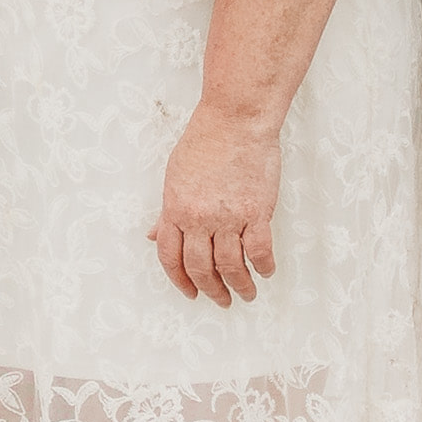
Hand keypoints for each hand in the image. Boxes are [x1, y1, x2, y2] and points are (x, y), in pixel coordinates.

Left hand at [149, 95, 286, 305]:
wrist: (236, 120)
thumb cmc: (205, 140)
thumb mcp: (175, 175)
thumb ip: (167, 210)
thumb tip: (155, 234)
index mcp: (174, 209)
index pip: (170, 257)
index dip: (179, 280)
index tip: (190, 292)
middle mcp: (198, 218)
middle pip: (200, 268)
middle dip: (210, 290)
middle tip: (220, 300)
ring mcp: (228, 217)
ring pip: (231, 266)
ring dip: (239, 286)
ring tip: (246, 294)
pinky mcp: (257, 212)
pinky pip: (259, 251)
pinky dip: (263, 266)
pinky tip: (266, 271)